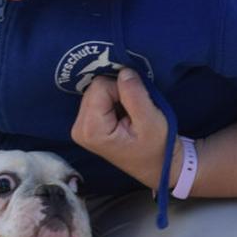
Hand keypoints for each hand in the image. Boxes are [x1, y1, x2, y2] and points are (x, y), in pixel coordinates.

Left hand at [71, 68, 178, 189]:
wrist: (158, 165)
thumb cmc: (157, 147)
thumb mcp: (150, 120)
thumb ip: (134, 94)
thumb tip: (123, 71)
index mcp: (91, 130)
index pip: (100, 86)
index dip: (122, 90)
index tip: (135, 107)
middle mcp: (79, 128)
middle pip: (95, 87)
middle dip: (117, 92)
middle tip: (133, 112)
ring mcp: (80, 127)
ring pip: (97, 90)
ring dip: (116, 97)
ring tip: (130, 115)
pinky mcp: (86, 124)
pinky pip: (98, 98)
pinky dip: (113, 101)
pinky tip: (124, 116)